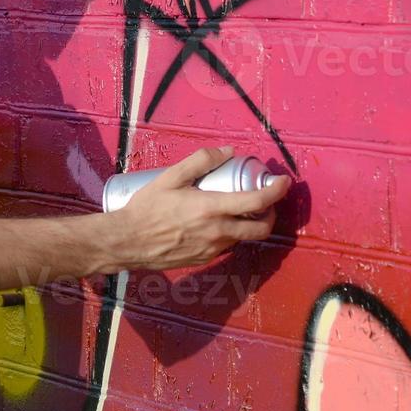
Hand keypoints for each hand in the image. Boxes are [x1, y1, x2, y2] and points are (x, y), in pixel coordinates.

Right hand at [108, 146, 290, 272]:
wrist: (127, 242)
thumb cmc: (147, 208)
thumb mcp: (170, 177)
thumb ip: (200, 161)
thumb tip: (228, 151)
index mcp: (212, 208)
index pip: (257, 201)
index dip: (276, 191)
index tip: (283, 182)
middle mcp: (218, 232)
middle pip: (261, 229)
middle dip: (271, 214)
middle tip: (265, 200)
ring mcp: (212, 249)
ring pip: (243, 237)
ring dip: (248, 223)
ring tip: (236, 207)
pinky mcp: (204, 259)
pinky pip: (226, 245)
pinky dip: (230, 232)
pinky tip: (215, 222)